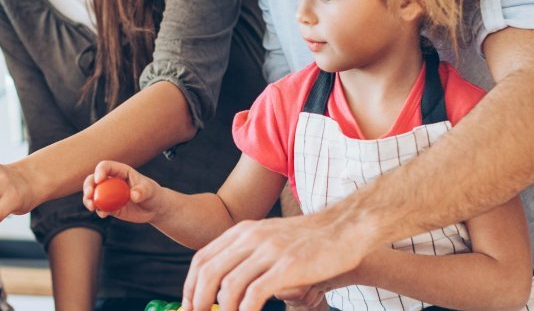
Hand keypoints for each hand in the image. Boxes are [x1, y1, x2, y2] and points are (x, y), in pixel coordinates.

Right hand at [81, 160, 167, 223]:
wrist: (155, 209)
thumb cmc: (153, 194)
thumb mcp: (150, 190)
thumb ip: (142, 191)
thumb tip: (133, 195)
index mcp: (120, 171)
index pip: (106, 167)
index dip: (100, 171)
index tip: (99, 180)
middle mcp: (112, 181)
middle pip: (93, 179)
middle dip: (88, 186)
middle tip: (89, 194)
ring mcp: (109, 195)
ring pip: (93, 194)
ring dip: (89, 200)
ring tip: (92, 207)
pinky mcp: (110, 207)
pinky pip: (100, 208)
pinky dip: (99, 211)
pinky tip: (103, 215)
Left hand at [181, 214, 369, 310]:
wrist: (344, 230)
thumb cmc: (307, 241)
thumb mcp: (269, 240)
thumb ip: (246, 256)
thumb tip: (224, 288)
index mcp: (242, 231)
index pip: (202, 259)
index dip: (189, 286)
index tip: (189, 306)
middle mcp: (251, 237)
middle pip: (208, 272)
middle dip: (197, 301)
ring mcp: (269, 251)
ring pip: (228, 285)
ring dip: (220, 310)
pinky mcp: (288, 266)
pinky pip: (254, 293)